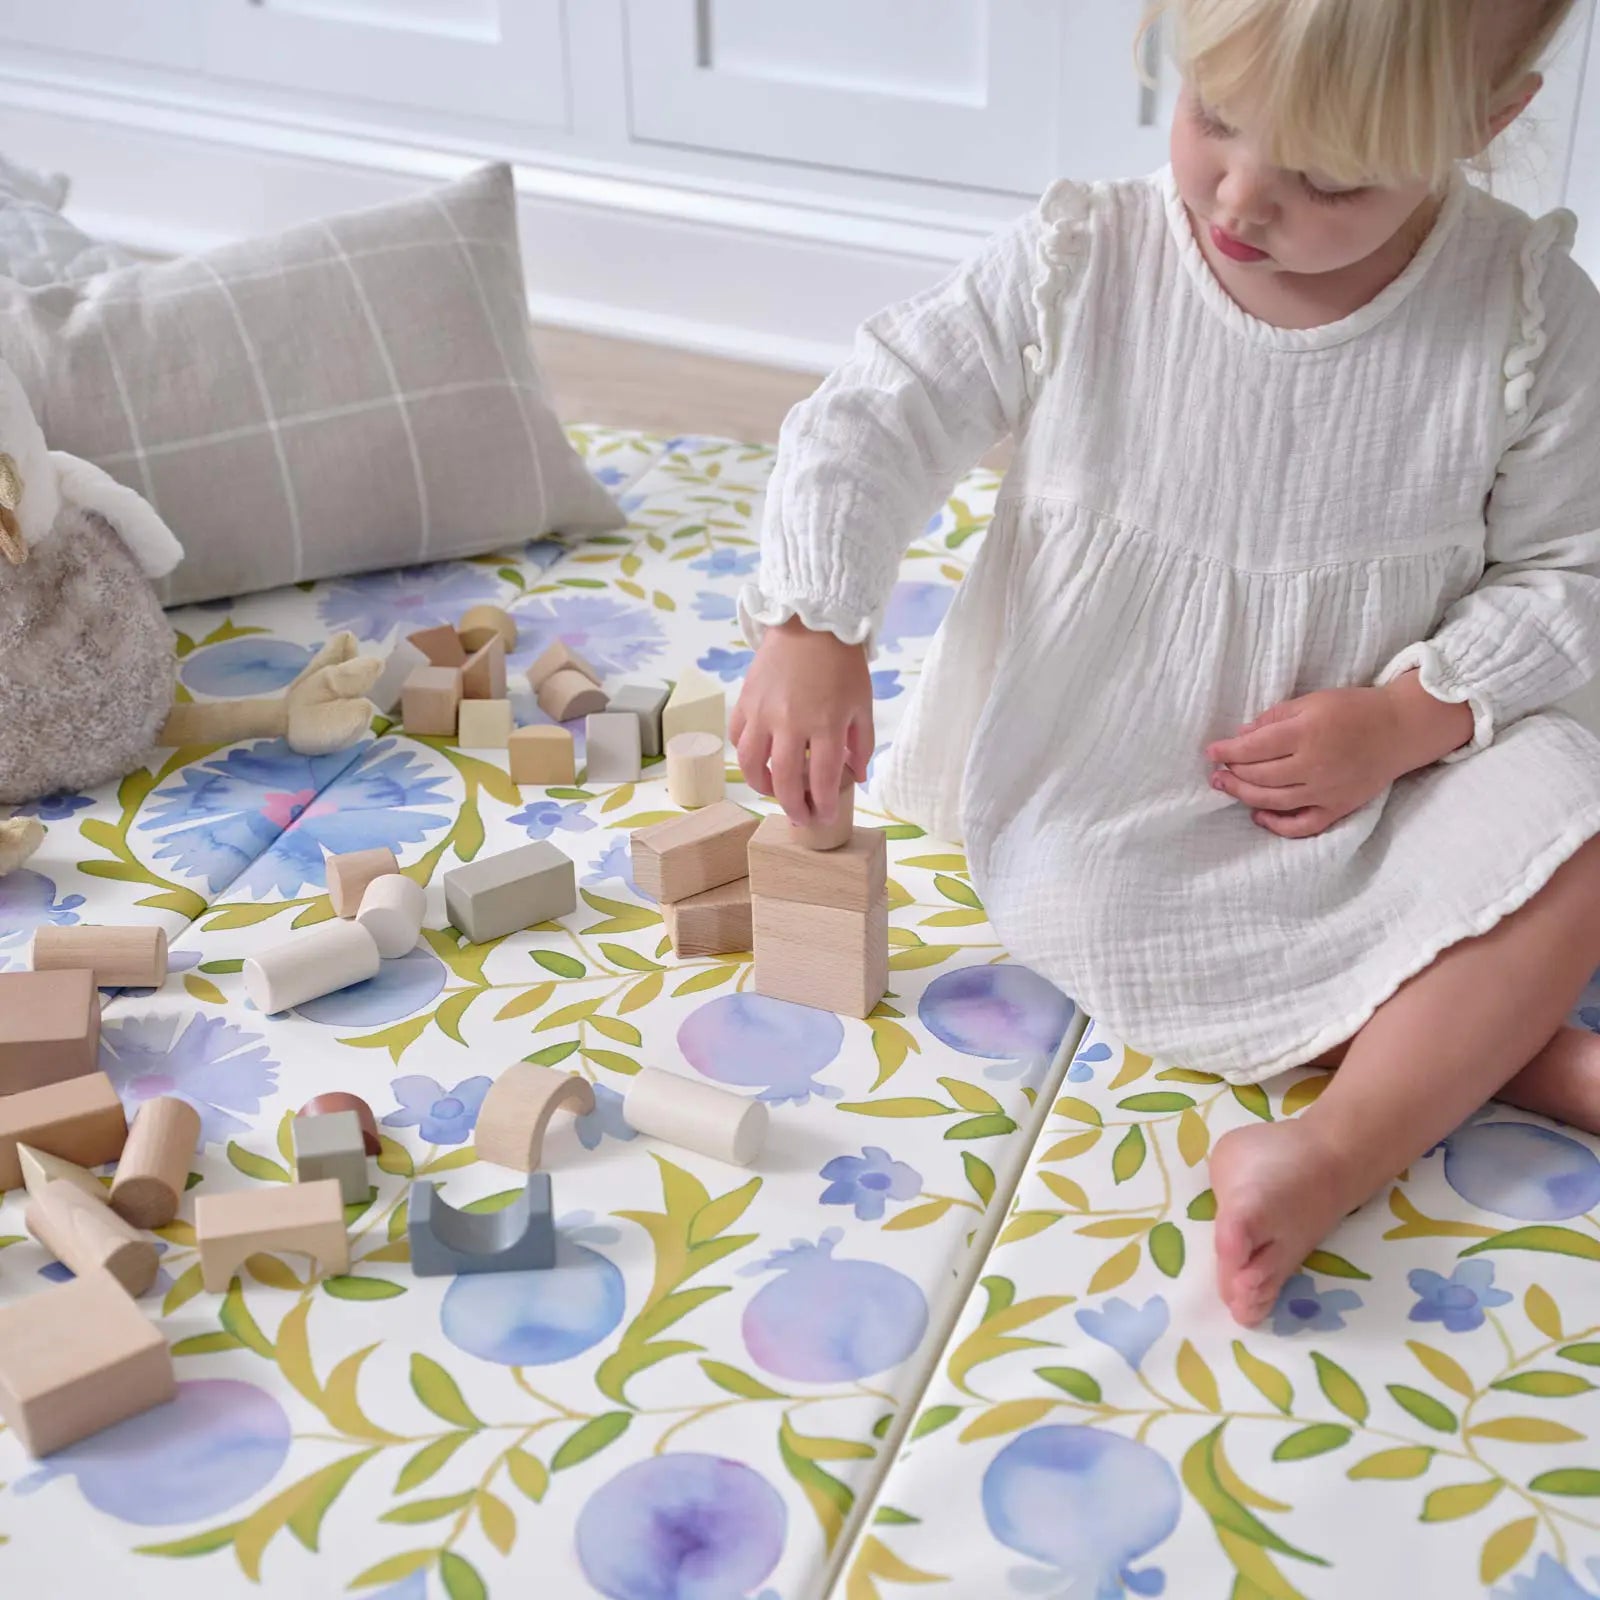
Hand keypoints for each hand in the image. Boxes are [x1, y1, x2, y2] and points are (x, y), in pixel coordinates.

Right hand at [731, 617, 873, 823]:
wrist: (811, 622)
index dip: (823, 806)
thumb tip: (857, 775)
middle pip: (785, 780)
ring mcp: (763, 712)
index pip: (822, 780)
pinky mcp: (745, 701)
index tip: (824, 818)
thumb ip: (861, 744)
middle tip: (800, 819)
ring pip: (752, 764)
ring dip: (762, 786)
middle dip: (793, 808)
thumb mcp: (862, 704)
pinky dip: (747, 754)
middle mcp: (790, 722)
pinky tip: (760, 758)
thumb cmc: (842, 664)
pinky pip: (739, 737)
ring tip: (774, 791)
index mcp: (825, 724)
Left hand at [1205, 671, 1474, 838]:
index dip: (1228, 751)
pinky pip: (1303, 825)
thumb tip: (1241, 736)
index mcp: (1307, 732)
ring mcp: (1327, 791)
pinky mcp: (1339, 807)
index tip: (1211, 752)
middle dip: (1232, 775)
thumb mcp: (1311, 701)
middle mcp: (1316, 765)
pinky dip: (1277, 825)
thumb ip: (1274, 718)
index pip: (1255, 747)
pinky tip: (1258, 815)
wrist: (1399, 729)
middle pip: (1260, 776)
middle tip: (1216, 772)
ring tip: (1226, 788)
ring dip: (1244, 796)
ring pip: (1274, 801)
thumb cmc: (1352, 709)